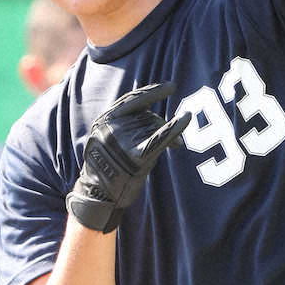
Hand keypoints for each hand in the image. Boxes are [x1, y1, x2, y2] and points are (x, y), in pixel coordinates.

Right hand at [66, 83, 190, 233]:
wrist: (98, 197)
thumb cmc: (108, 169)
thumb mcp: (108, 140)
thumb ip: (128, 125)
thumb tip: (162, 118)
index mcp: (105, 119)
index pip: (132, 99)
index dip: (153, 92)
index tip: (171, 87)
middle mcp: (113, 127)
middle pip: (148, 115)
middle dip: (163, 124)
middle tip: (177, 134)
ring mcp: (123, 142)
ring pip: (155, 127)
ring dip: (170, 134)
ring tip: (176, 143)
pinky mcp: (136, 157)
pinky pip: (159, 138)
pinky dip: (174, 128)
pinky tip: (186, 118)